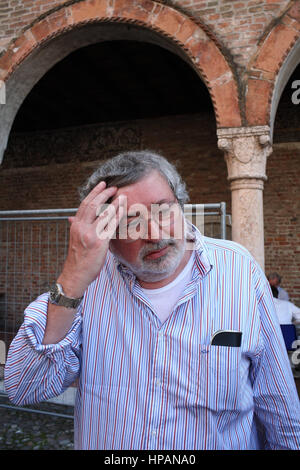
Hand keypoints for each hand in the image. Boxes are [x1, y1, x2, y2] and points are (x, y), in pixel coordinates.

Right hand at [57, 181, 125, 297]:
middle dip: (105, 194)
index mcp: (75, 225)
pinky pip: (111, 226)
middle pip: (93, 205)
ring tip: (123, 196)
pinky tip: (124, 212)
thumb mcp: (75, 239)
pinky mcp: (99, 242)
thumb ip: (77, 227)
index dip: (94, 193)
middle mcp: (81, 227)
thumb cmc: (78, 259)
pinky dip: (118, 217)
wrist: (75, 275)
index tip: (102, 185)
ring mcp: (90, 234)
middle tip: (114, 188)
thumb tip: (72, 218)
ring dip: (115, 203)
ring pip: (103, 214)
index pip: (85, 204)